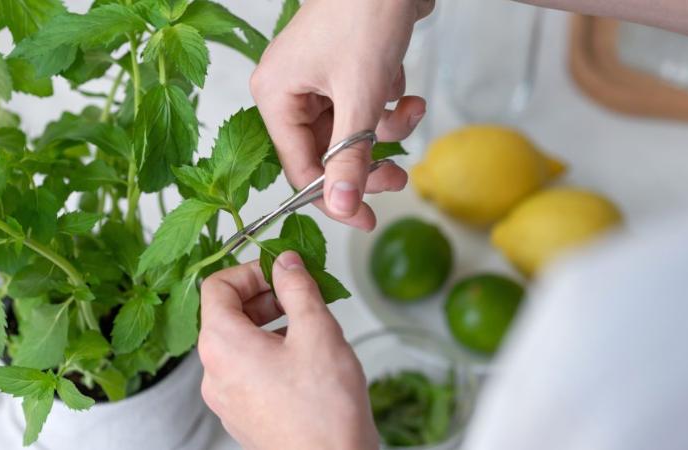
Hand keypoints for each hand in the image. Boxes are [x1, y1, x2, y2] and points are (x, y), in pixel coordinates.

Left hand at [198, 251, 377, 449]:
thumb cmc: (323, 410)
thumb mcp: (316, 331)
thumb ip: (297, 288)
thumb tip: (286, 263)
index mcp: (222, 345)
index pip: (217, 286)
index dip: (250, 269)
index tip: (280, 270)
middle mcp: (214, 372)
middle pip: (226, 314)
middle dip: (265, 297)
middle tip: (300, 294)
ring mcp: (226, 398)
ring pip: (240, 343)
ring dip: (271, 325)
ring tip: (309, 328)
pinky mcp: (243, 415)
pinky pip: (248, 371)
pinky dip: (270, 353)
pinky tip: (305, 360)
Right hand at [251, 0, 434, 230]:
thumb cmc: (365, 14)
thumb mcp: (361, 95)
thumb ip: (350, 156)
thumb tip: (343, 207)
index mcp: (275, 96)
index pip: (299, 168)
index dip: (334, 198)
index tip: (367, 219)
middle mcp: (290, 91)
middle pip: (327, 154)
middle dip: (368, 163)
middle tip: (398, 177)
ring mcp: (318, 82)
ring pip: (352, 134)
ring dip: (386, 131)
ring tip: (411, 113)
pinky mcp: (344, 74)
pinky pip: (365, 111)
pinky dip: (389, 108)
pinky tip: (407, 93)